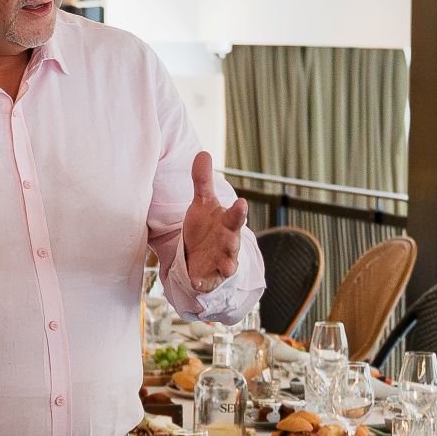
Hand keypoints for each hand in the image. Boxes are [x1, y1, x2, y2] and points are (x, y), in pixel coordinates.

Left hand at [179, 151, 246, 296]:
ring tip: (227, 267)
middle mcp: (228, 243)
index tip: (241, 202)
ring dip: (228, 265)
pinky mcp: (209, 277)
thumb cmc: (206, 226)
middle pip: (234, 240)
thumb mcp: (202, 204)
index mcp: (227, 223)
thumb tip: (203, 152)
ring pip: (228, 264)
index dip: (238, 211)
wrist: (204, 254)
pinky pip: (207, 282)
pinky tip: (195, 283)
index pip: (236, 216)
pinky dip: (203, 283)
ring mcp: (221, 261)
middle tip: (236, 240)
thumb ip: (202, 181)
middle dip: (235, 238)